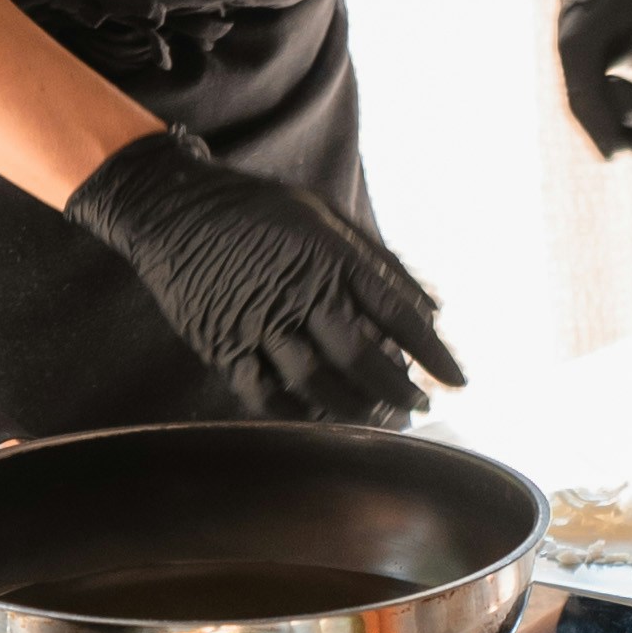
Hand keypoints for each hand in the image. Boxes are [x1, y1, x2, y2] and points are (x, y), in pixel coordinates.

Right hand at [66, 129, 461, 421]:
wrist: (173, 210)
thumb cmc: (257, 209)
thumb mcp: (324, 214)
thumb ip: (379, 261)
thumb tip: (434, 307)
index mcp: (329, 254)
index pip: (398, 312)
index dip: (434, 353)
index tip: (458, 381)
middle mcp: (299, 291)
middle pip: (362, 357)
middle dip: (399, 392)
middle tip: (419, 411)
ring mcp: (258, 321)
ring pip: (318, 384)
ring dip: (355, 411)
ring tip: (380, 423)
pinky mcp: (223, 344)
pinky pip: (266, 395)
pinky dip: (299, 416)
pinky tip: (321, 421)